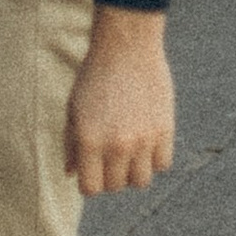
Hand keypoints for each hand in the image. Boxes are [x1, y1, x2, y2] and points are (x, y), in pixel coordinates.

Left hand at [66, 6, 175, 195]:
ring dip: (134, 171)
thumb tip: (71, 173)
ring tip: (129, 151)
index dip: (90, 182)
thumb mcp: (73, 107)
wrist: (126, 47)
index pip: (91, 188)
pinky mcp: (164, 131)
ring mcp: (143, 140)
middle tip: (109, 156)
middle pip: (116, 186)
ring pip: (141, 181)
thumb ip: (71, 143)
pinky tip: (146, 140)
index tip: (92, 170)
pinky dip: (154, 158)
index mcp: (88, 140)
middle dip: (110, 175)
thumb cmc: (94, 75)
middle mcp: (116, 145)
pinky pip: (162, 164)